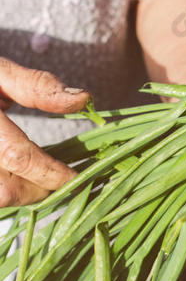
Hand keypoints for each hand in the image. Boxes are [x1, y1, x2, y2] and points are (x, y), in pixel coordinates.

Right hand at [0, 57, 89, 205]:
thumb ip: (36, 86)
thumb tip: (83, 99)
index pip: (18, 156)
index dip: (52, 172)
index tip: (77, 177)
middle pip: (5, 189)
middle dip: (39, 189)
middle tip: (62, 178)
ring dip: (22, 194)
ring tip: (40, 178)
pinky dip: (6, 190)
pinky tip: (19, 178)